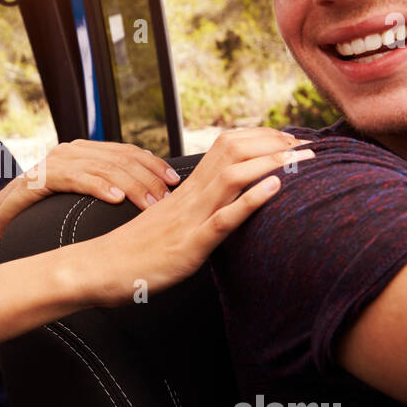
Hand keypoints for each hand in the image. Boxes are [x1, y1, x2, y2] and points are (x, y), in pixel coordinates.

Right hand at [0, 139, 182, 240]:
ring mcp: (56, 162)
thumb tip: (148, 199)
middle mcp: (73, 152)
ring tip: (149, 203)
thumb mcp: (82, 198)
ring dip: (130, 185)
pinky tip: (115, 199)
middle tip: (166, 198)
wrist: (2, 219)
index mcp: (86, 153)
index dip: (154, 164)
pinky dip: (98, 187)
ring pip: (103, 167)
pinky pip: (75, 178)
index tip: (175, 182)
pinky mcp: (41, 177)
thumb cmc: (45, 212)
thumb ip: (107, 190)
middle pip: (120, 158)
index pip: (128, 152)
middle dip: (147, 177)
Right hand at [69, 128, 314, 306]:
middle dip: (275, 143)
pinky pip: (223, 219)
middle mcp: (191, 196)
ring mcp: (191, 219)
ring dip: (273, 164)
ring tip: (303, 161)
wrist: (99, 268)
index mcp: (188, 190)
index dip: (262, 138)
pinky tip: (276, 189)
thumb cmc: (134, 251)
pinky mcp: (190, 245)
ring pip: (233, 177)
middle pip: (234, 151)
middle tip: (307, 147)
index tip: (289, 140)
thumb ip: (194, 209)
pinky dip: (252, 201)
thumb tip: (220, 204)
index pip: (227, 147)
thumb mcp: (170, 222)